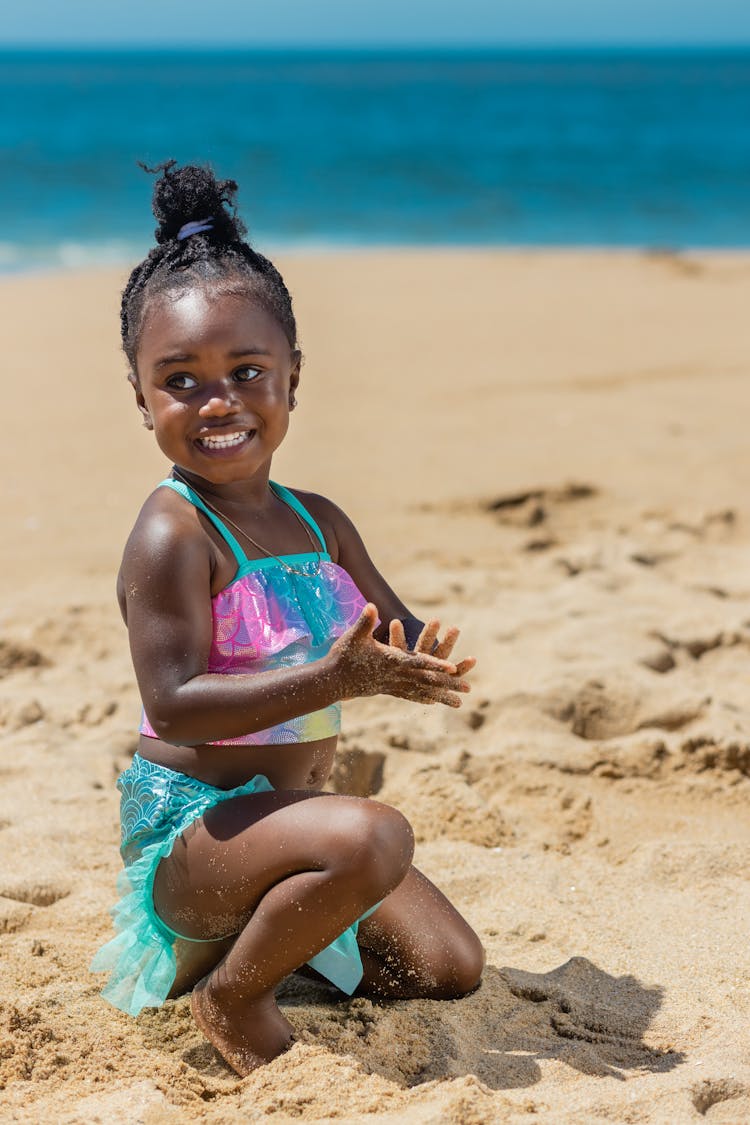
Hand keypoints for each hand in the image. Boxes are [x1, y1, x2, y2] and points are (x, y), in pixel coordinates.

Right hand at [329, 605, 472, 707]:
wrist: (331, 680)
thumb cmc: (342, 656)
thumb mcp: (353, 635)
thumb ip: (365, 621)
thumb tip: (371, 605)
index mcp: (391, 662)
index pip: (418, 663)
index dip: (435, 665)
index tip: (452, 668)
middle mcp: (396, 676)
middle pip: (426, 681)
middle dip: (448, 685)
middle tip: (469, 689)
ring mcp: (392, 685)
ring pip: (422, 692)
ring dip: (441, 696)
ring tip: (460, 703)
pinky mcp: (387, 689)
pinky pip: (410, 695)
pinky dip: (423, 698)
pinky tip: (433, 702)